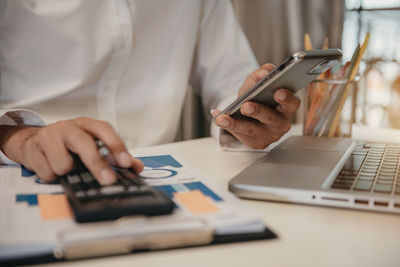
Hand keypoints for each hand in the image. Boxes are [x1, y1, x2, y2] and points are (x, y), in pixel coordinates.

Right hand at [0, 117, 142, 183]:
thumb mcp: (91, 145)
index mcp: (86, 125)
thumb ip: (114, 156)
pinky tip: (50, 166)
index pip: (104, 130)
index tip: (126, 162)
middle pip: (84, 144)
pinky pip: (47, 172)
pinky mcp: (33, 148)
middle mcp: (69, 127)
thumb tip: (136, 167)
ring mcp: (49, 136)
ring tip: (64, 165)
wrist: (32, 141)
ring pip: (63, 163)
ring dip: (66, 171)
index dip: (116, 145)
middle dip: (97, 164)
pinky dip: (51, 176)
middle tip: (108, 180)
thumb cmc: (68, 145)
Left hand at [212, 64, 299, 148]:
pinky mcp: (257, 143)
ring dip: (236, 123)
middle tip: (246, 106)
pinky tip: (218, 118)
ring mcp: (270, 135)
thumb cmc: (259, 97)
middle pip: (271, 118)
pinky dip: (228, 126)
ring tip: (223, 118)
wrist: (250, 114)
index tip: (278, 92)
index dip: (286, 98)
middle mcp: (282, 123)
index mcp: (288, 106)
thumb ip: (262, 73)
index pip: (292, 102)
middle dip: (258, 111)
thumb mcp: (259, 82)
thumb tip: (264, 73)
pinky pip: (241, 135)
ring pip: (252, 130)